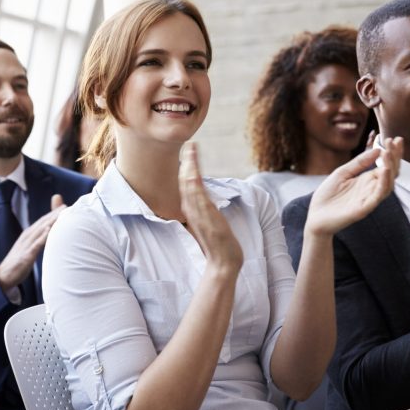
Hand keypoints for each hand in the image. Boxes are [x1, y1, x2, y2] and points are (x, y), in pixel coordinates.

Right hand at [0, 194, 66, 291]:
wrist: (3, 276)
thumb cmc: (18, 263)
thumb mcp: (29, 249)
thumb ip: (38, 242)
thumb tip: (47, 236)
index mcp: (28, 235)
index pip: (42, 222)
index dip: (53, 214)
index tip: (65, 206)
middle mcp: (26, 237)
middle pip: (42, 223)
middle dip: (53, 214)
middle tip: (66, 206)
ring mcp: (25, 246)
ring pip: (39, 231)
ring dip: (50, 222)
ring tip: (60, 214)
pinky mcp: (25, 256)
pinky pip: (35, 245)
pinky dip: (42, 237)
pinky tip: (48, 230)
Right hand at [179, 142, 242, 272]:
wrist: (223, 265)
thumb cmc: (217, 247)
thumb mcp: (208, 225)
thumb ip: (204, 214)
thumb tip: (204, 204)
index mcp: (193, 211)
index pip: (187, 185)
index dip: (187, 168)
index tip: (189, 153)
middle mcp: (193, 212)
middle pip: (186, 182)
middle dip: (188, 162)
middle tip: (190, 144)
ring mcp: (199, 216)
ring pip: (191, 187)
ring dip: (191, 167)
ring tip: (192, 150)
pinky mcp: (208, 220)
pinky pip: (199, 199)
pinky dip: (195, 184)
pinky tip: (194, 172)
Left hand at [304, 136, 401, 236]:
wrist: (315, 217)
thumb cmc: (327, 196)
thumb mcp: (342, 173)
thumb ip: (359, 163)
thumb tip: (377, 150)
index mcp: (367, 180)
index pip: (385, 165)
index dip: (391, 153)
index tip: (393, 139)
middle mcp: (371, 189)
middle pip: (391, 173)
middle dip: (395, 157)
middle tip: (395, 141)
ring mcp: (369, 199)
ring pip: (388, 184)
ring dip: (391, 167)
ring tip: (389, 153)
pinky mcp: (364, 208)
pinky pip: (378, 195)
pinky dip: (383, 183)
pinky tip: (385, 170)